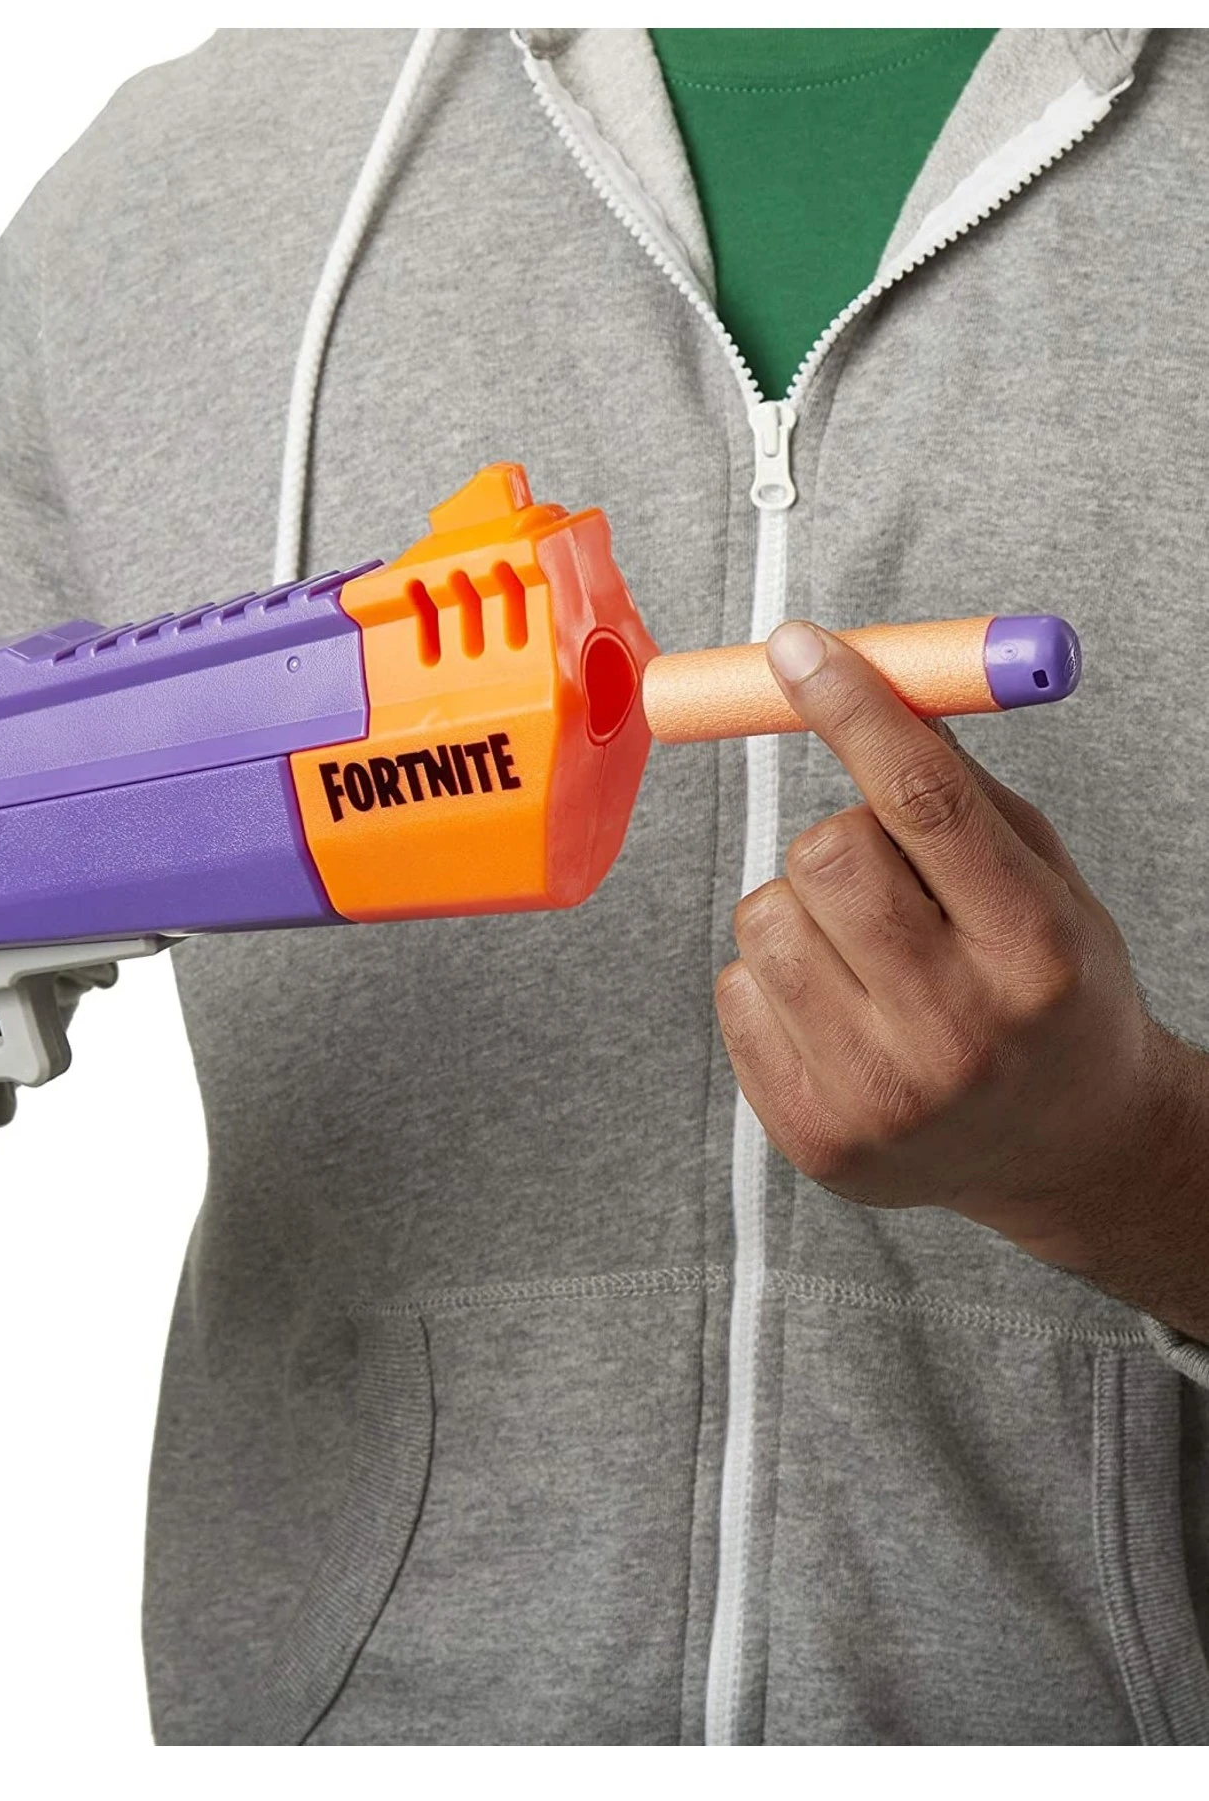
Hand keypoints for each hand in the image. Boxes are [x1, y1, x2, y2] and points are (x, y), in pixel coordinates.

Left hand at [714, 620, 1208, 1341]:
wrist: (1066, 1152)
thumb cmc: (1051, 996)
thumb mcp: (1046, 885)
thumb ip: (960, 792)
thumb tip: (867, 682)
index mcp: (1036, 951)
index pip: (926, 803)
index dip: (854, 709)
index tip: (798, 648)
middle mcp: (960, 1030)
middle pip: (828, 856)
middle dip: (838, 839)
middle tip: (879, 872)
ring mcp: (880, 1094)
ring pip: (764, 916)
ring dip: (800, 912)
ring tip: (865, 956)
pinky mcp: (813, 1133)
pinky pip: (735, 989)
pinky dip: (774, 981)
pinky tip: (840, 1013)